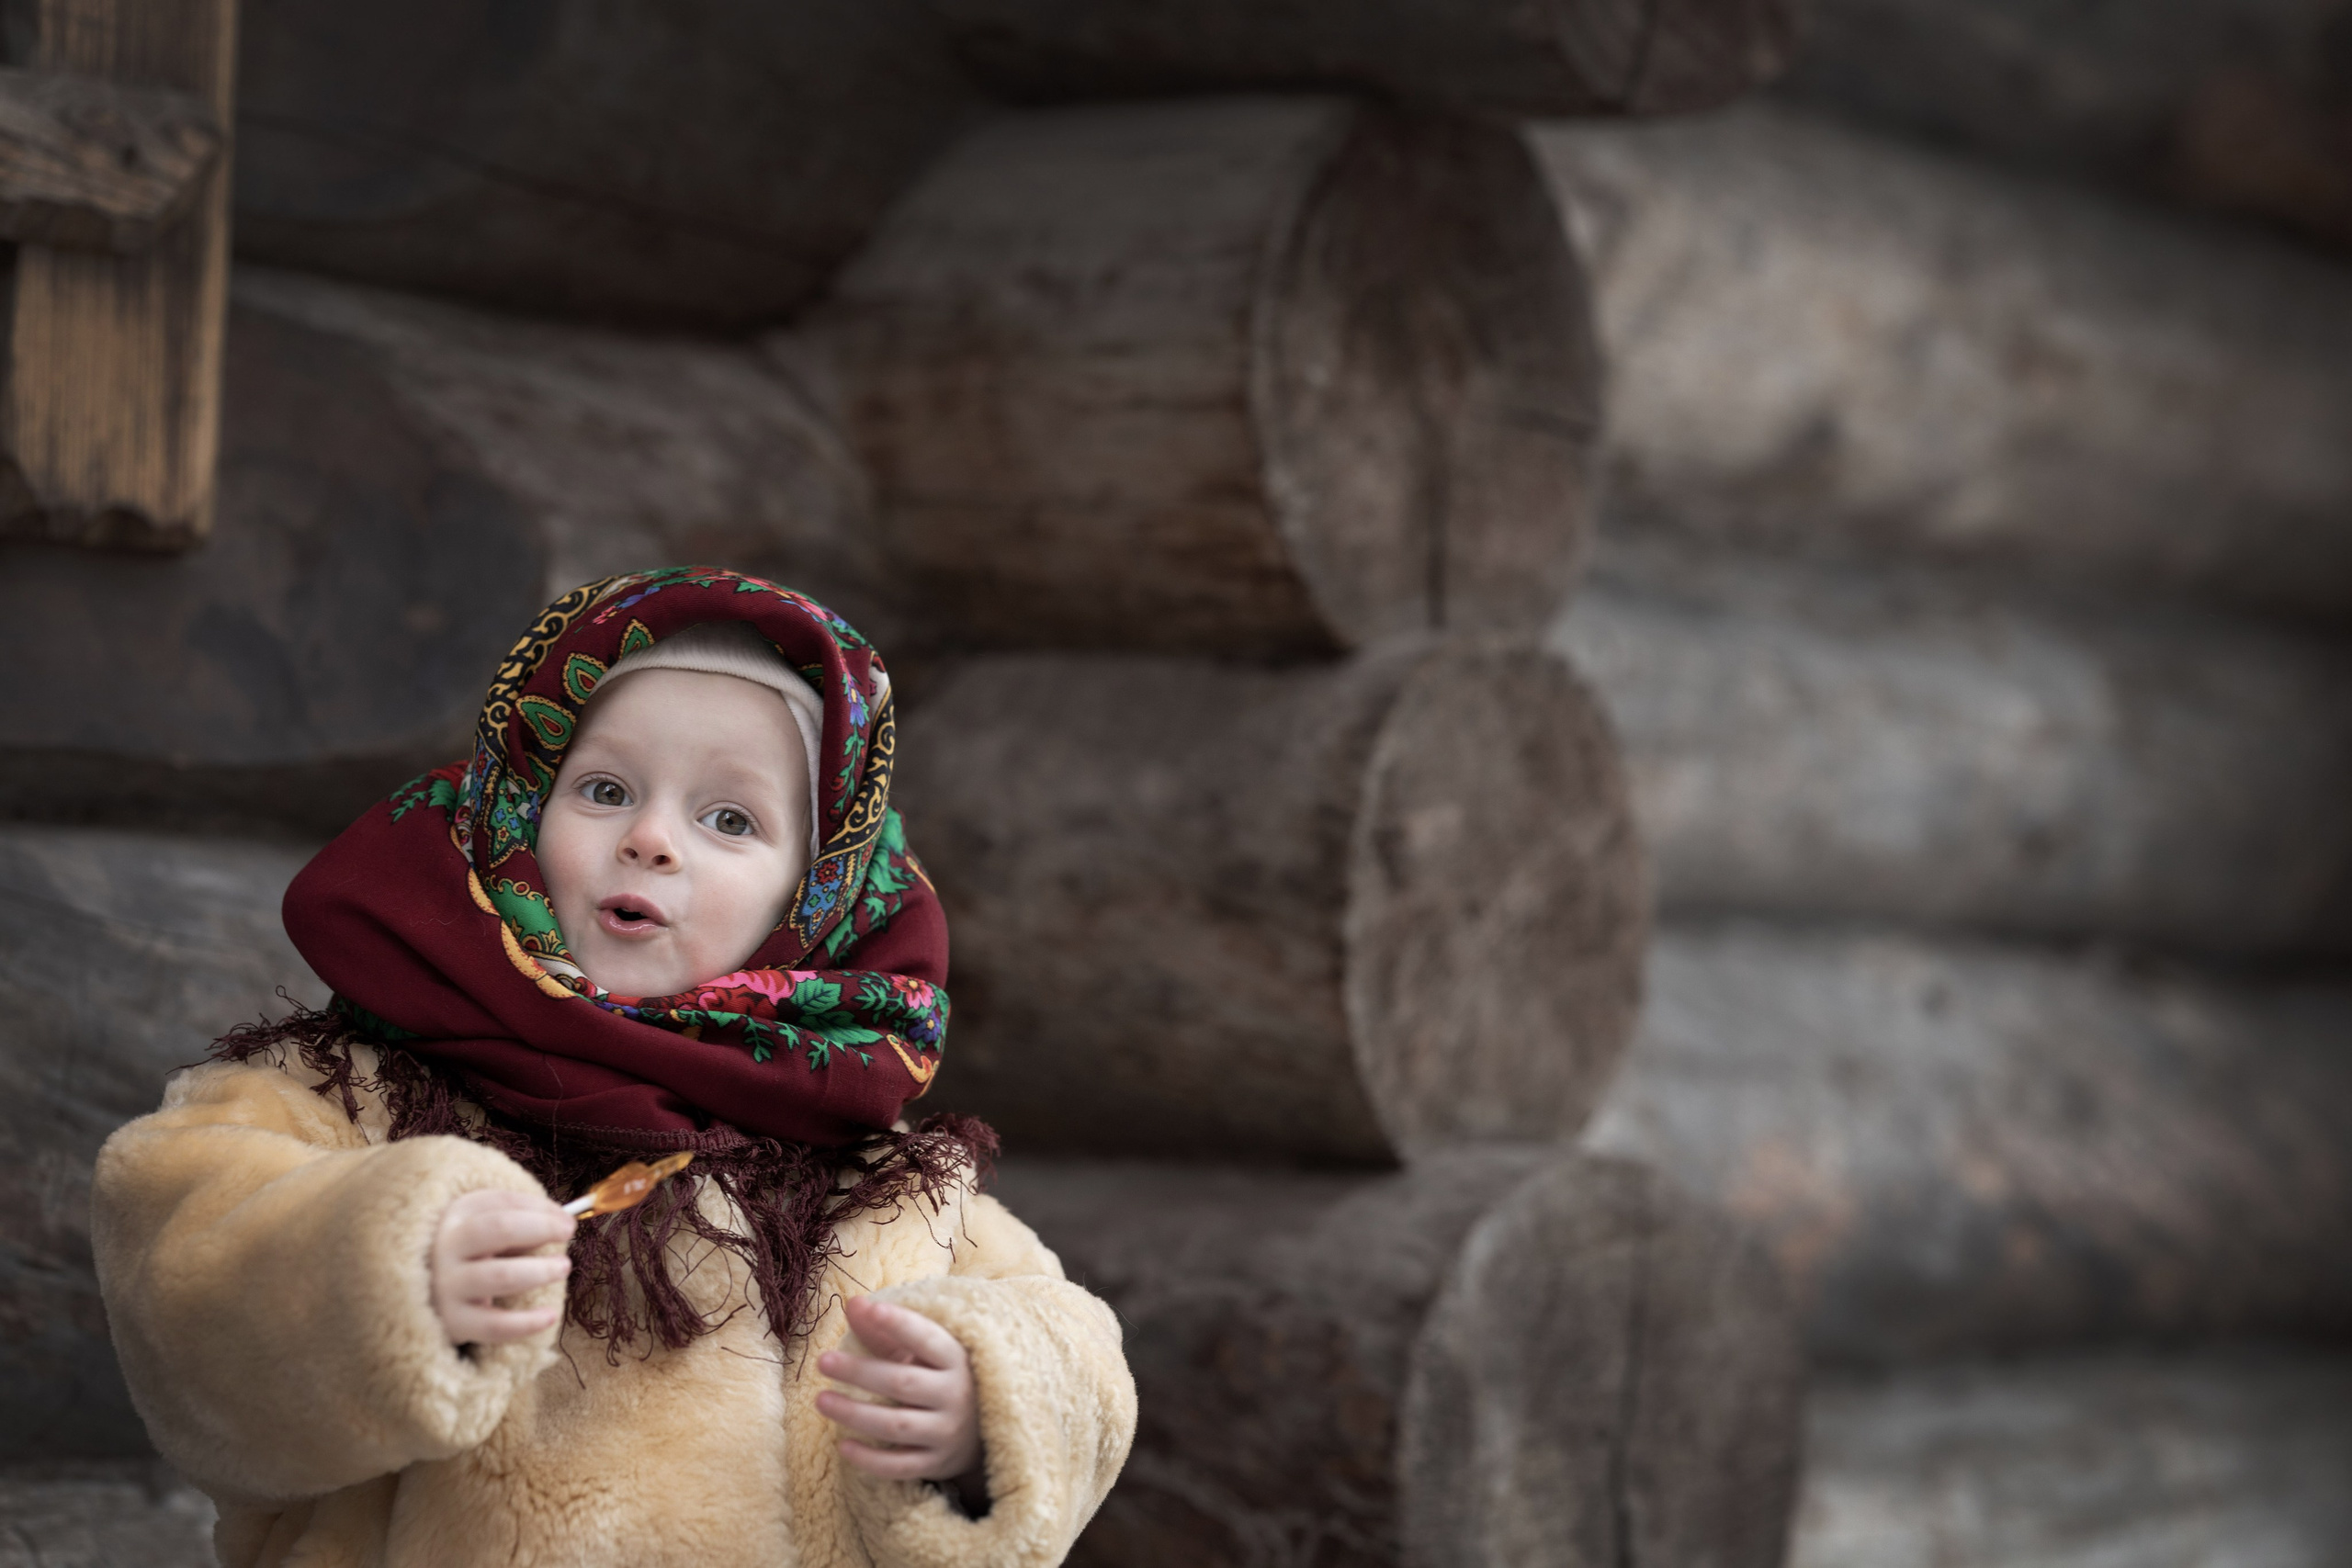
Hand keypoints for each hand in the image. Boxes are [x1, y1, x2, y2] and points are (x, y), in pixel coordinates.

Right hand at [430, 1188, 574, 1346]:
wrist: (422, 1300)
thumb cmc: (468, 1256)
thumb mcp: (483, 1228)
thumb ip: (517, 1218)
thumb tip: (562, 1220)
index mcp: (454, 1217)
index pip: (500, 1203)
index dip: (539, 1208)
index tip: (567, 1219)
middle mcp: (446, 1247)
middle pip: (499, 1228)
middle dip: (540, 1227)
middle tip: (567, 1232)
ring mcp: (447, 1286)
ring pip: (500, 1275)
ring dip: (538, 1270)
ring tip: (563, 1267)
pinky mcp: (453, 1322)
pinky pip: (495, 1325)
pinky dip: (526, 1322)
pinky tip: (551, 1315)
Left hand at [816, 1296, 983, 1488]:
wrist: (983, 1431)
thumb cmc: (942, 1379)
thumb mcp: (926, 1354)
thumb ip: (888, 1332)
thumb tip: (853, 1304)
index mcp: (956, 1359)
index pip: (928, 1338)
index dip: (901, 1324)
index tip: (872, 1309)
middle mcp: (955, 1395)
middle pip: (903, 1383)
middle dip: (861, 1372)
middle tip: (823, 1361)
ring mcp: (947, 1432)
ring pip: (897, 1425)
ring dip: (856, 1414)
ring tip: (820, 1400)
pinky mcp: (936, 1463)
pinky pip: (900, 1466)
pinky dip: (871, 1459)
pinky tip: (843, 1445)